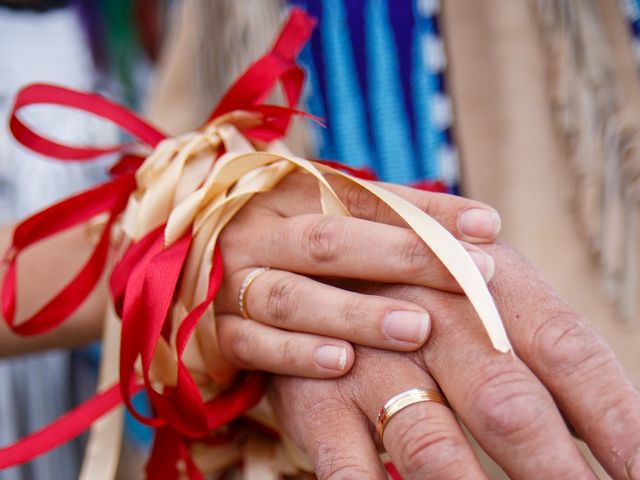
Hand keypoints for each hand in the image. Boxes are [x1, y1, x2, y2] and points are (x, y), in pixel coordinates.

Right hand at [214, 171, 500, 377]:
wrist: (187, 268)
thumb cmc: (284, 245)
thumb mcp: (325, 218)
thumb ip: (388, 221)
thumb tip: (480, 229)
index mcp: (288, 194)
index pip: (365, 197)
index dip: (427, 213)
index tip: (489, 226)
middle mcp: (258, 233)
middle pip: (331, 242)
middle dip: (403, 258)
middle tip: (470, 276)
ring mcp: (232, 283)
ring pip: (294, 297)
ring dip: (356, 313)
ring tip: (418, 328)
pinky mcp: (216, 332)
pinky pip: (255, 344)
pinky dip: (298, 354)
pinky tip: (344, 362)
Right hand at [269, 242, 639, 478]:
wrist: (314, 262)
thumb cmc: (418, 285)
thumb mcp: (480, 284)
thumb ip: (539, 333)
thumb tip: (623, 415)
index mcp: (485, 283)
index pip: (567, 351)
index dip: (619, 419)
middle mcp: (430, 318)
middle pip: (507, 405)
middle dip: (557, 474)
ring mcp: (370, 361)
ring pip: (431, 445)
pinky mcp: (320, 398)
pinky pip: (349, 466)